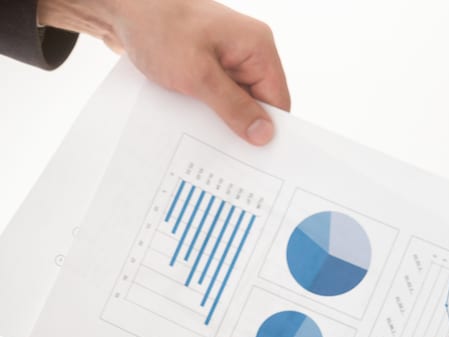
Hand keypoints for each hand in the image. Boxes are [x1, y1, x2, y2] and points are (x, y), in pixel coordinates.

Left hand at [39, 0, 290, 144]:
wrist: (117, 4)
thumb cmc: (157, 28)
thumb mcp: (198, 75)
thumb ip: (234, 107)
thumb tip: (265, 135)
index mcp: (258, 47)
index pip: (278, 100)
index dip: (268, 128)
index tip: (255, 156)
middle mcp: (247, 49)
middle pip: (258, 101)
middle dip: (241, 124)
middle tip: (226, 151)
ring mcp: (226, 52)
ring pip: (236, 98)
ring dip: (220, 115)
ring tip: (204, 132)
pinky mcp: (207, 57)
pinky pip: (216, 90)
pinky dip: (206, 105)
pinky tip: (192, 116)